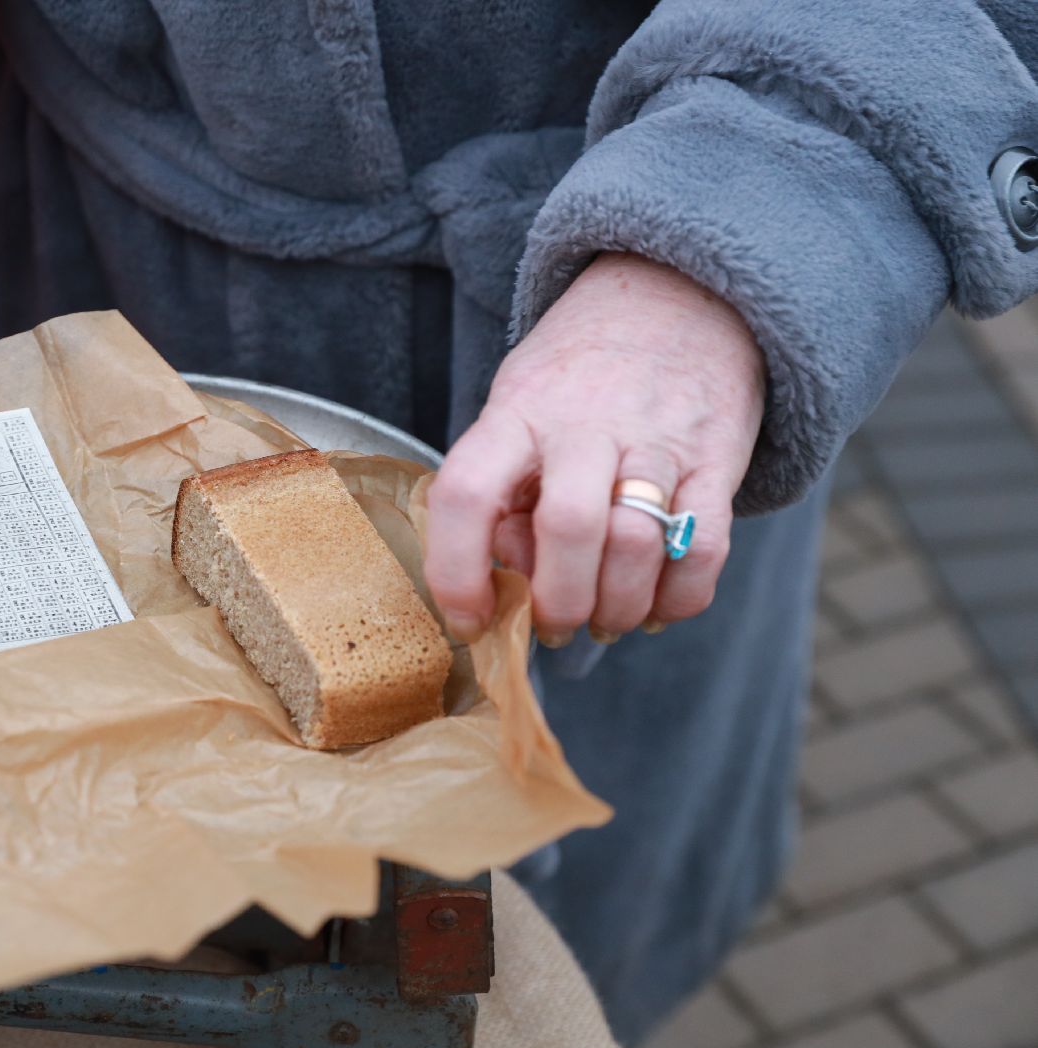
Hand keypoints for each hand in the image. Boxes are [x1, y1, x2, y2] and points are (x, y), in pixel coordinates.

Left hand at [424, 253, 765, 645]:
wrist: (681, 294)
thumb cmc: (577, 374)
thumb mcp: (516, 407)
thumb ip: (503, 489)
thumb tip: (504, 579)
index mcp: (516, 412)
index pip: (467, 492)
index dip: (457, 571)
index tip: (469, 619)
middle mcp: (585, 424)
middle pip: (568, 529)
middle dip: (558, 603)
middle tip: (553, 627)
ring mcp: (657, 441)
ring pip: (638, 546)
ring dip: (617, 609)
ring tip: (604, 621)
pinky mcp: (717, 460)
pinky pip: (703, 549)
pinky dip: (679, 599)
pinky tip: (655, 607)